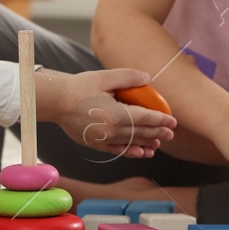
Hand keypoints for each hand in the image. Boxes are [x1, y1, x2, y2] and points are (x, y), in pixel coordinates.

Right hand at [39, 69, 175, 159]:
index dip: (161, 120)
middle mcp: (112, 131)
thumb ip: (128, 77)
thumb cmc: (78, 88)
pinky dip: (131, 152)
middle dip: (158, 132)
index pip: (145, 118)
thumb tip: (148, 78)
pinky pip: (118, 150)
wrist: (55, 102)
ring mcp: (104, 140)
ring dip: (147, 144)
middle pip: (141, 132)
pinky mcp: (96, 144)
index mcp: (116, 115)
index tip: (173, 121)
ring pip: (132, 143)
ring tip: (159, 144)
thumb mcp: (104, 77)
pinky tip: (140, 152)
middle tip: (171, 133)